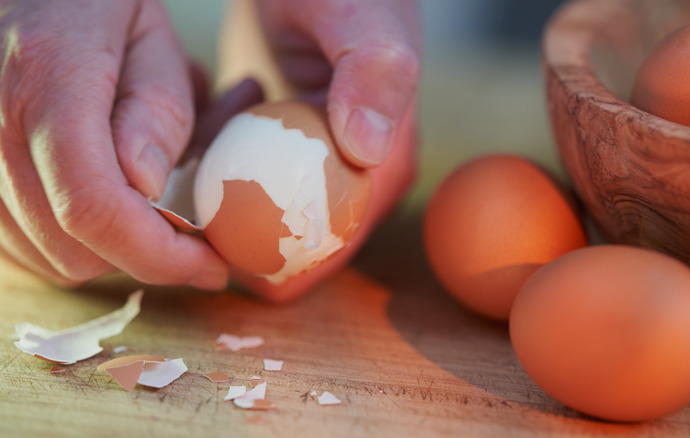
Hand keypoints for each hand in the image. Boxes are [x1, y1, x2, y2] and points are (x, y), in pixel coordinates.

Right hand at [0, 0, 229, 288]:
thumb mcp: (150, 35)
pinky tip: (103, 202)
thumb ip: (155, 109)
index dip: (160, 254)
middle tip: (189, 228)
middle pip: (69, 246)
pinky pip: (18, 243)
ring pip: (44, 256)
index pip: (93, 206)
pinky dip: (70, 241)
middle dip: (144, 253)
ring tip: (145, 200)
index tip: (212, 265)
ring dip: (110, 250)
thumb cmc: (94, 1)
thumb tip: (149, 191)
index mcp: (45, 81)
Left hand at [231, 0, 420, 301]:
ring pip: (269, 214)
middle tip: (202, 224)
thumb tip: (367, 151)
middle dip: (251, 240)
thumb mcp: (366, 24)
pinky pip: (249, 182)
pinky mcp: (285, 150)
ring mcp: (317, 165)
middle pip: (301, 237)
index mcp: (386, 167)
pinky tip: (206, 145)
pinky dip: (222, 174)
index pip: (341, 238)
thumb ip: (374, 75)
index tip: (237, 265)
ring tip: (203, 171)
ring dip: (230, 206)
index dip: (293, 264)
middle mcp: (355, 178)